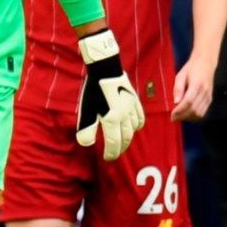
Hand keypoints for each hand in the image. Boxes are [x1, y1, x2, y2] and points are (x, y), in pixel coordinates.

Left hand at [75, 30, 145, 159]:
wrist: (105, 68)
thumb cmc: (93, 90)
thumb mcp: (86, 110)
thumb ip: (86, 128)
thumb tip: (86, 144)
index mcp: (112, 119)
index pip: (114, 143)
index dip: (111, 152)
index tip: (107, 158)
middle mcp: (125, 116)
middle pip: (125, 138)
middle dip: (120, 148)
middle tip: (114, 154)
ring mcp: (132, 108)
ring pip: (134, 129)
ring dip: (128, 138)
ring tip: (121, 142)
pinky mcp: (135, 100)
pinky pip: (140, 117)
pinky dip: (137, 125)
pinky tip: (134, 128)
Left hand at [170, 54, 214, 121]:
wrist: (206, 64)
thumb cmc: (191, 69)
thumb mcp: (180, 75)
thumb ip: (178, 88)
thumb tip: (176, 102)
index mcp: (197, 85)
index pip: (188, 101)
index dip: (180, 110)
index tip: (172, 115)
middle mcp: (205, 92)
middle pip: (194, 109)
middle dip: (182, 116)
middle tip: (173, 118)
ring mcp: (209, 96)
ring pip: (199, 113)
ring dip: (188, 117)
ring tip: (179, 116)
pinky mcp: (210, 99)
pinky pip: (203, 112)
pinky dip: (194, 116)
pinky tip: (187, 114)